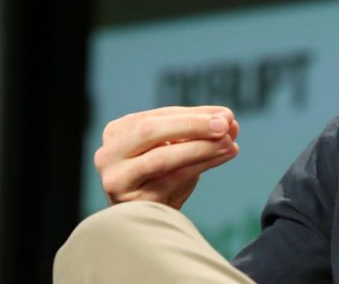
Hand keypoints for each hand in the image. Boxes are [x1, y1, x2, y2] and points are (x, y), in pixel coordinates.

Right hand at [94, 106, 240, 208]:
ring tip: (229, 142)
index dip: (195, 113)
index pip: (159, 115)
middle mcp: (108, 154)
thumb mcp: (179, 150)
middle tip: (225, 124)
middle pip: (150, 130)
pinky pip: (170, 180)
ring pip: (160, 157)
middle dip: (192, 125)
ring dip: (200, 147)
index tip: (227, 114)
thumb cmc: (163, 180)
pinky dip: (201, 165)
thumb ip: (201, 133)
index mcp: (118, 132)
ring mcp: (116, 179)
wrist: (148, 225)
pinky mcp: (131, 201)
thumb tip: (230, 121)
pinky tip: (224, 156)